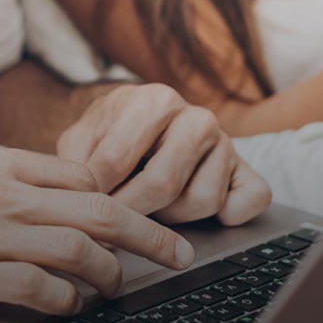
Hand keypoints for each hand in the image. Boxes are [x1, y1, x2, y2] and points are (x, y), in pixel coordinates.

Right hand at [0, 147, 195, 314]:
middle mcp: (3, 196)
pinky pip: (40, 289)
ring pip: (79, 251)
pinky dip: (68, 300)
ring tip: (120, 286)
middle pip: (99, 211)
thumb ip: (6, 179)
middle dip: (148, 233)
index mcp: (1, 165)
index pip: (84, 177)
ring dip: (111, 272)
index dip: (119, 200)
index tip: (137, 219)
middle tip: (177, 251)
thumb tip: (55, 194)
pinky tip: (74, 305)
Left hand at [58, 84, 271, 225]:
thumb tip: (80, 201)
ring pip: (203, 201)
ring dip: (172, 217)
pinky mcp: (246, 169)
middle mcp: (197, 117)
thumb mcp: (83, 140)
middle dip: (133, 213)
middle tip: (116, 221)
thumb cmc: (110, 137)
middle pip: (163, 185)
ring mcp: (226, 142)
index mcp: (155, 101)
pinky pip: (248, 202)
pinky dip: (229, 216)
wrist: (144, 126)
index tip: (84, 209)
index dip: (94, 194)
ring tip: (152, 206)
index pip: (117, 160)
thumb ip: (75, 164)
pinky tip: (198, 212)